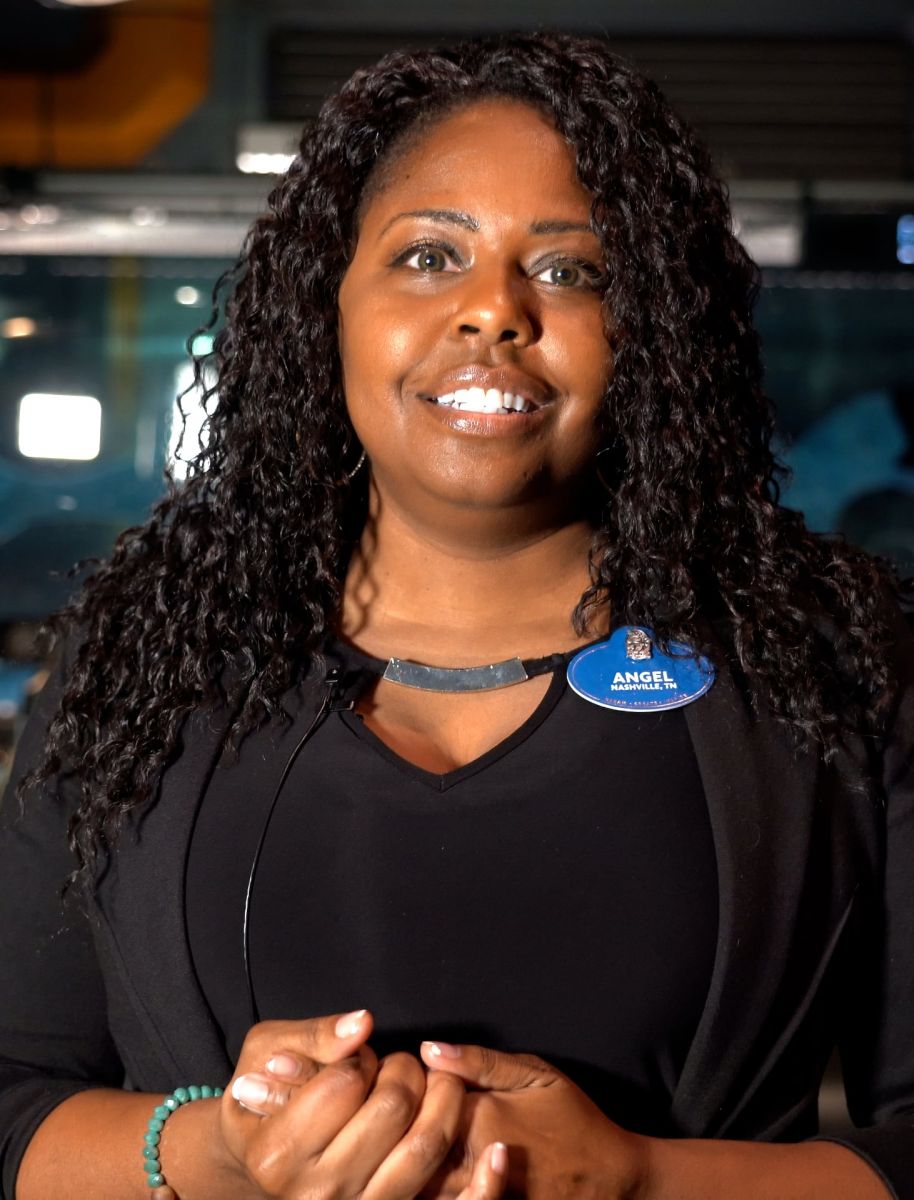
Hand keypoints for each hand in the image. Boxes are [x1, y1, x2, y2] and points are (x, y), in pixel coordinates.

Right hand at [213, 1009, 508, 1197]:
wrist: (262, 1169)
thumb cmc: (262, 1104)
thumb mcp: (266, 1055)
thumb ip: (315, 1038)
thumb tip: (364, 1025)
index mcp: (278, 1152)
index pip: (346, 1082)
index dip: (362, 1058)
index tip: (360, 1059)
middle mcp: (318, 1192)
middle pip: (390, 1110)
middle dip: (405, 1071)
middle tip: (402, 1065)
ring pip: (423, 1150)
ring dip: (446, 1104)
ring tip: (443, 1084)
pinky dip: (484, 1185)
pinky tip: (500, 1154)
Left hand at [418, 1041, 648, 1198]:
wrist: (611, 1181)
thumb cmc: (574, 1120)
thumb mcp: (536, 1075)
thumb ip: (480, 1061)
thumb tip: (428, 1048)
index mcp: (483, 1118)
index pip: (420, 1102)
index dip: (413, 1092)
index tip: (416, 1082)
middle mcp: (474, 1161)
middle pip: (412, 1147)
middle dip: (405, 1131)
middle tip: (412, 1116)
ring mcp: (483, 1194)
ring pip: (422, 1183)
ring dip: (416, 1163)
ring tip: (423, 1144)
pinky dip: (436, 1189)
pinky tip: (444, 1172)